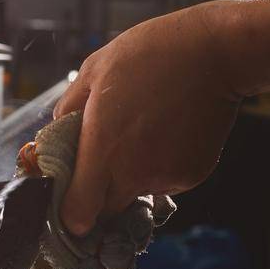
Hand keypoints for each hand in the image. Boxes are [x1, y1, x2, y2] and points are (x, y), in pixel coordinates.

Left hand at [52, 3, 242, 234]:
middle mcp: (133, 171)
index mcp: (102, 147)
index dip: (70, 215)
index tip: (68, 207)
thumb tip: (57, 134)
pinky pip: (165, 183)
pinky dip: (159, 168)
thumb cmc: (149, 55)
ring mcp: (165, 176)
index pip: (78, 210)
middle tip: (101, 164)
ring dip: (130, 178)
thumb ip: (68, 110)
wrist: (212, 53)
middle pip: (106, 210)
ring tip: (140, 134)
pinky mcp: (192, 175)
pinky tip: (164, 134)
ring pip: (136, 194)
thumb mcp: (92, 72)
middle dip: (99, 197)